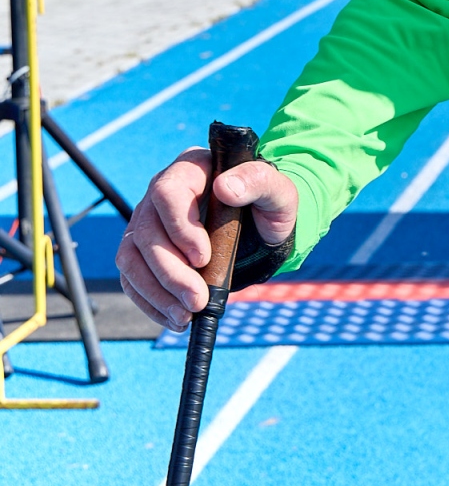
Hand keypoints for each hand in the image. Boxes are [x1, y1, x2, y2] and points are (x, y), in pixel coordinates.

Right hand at [116, 147, 296, 331]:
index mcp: (192, 168)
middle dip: (170, 273)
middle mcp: (161, 191)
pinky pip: (133, 277)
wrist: (262, 227)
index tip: (203, 258)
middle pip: (146, 232)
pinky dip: (150, 301)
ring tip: (184, 316)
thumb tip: (226, 188)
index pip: (167, 192)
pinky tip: (173, 318)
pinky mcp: (144, 250)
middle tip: (197, 300)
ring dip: (156, 292)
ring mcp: (148, 221)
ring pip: (132, 257)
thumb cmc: (270, 204)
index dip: (180, 228)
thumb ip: (258, 182)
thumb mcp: (278, 191)